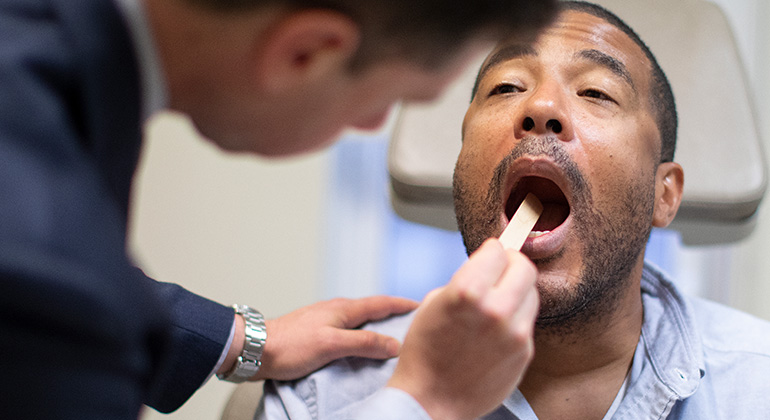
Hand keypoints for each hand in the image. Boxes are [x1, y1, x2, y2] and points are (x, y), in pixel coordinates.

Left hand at [252, 296, 417, 380]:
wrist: (257, 349)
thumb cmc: (290, 345)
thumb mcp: (333, 345)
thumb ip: (364, 342)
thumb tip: (393, 343)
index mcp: (343, 309)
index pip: (380, 303)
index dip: (401, 304)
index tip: (420, 305)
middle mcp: (335, 310)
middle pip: (371, 309)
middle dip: (392, 312)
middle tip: (410, 320)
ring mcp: (324, 319)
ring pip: (358, 319)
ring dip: (376, 324)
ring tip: (389, 334)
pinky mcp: (315, 332)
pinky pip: (347, 329)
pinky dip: (360, 334)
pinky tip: (359, 345)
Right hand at [386, 239, 538, 419]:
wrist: (430, 400)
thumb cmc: (424, 352)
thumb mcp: (434, 303)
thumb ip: (466, 281)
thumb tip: (488, 269)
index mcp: (468, 292)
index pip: (497, 251)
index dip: (491, 250)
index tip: (490, 253)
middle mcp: (496, 310)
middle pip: (525, 267)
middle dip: (512, 264)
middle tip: (502, 269)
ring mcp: (515, 333)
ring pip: (531, 294)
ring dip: (516, 291)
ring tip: (497, 301)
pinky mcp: (525, 352)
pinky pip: (527, 322)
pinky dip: (515, 318)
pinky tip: (496, 329)